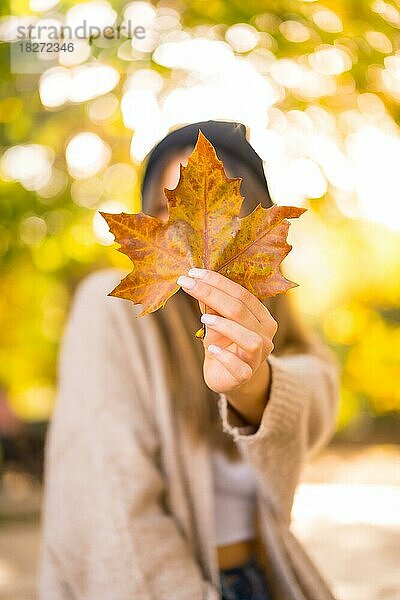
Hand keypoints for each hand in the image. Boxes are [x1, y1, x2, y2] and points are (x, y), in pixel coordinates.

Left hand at [177, 269, 277, 425]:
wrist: (227, 376)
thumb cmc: (223, 343)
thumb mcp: (215, 321)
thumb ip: (210, 305)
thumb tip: (195, 280)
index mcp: (262, 317)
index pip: (242, 294)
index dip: (217, 282)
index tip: (193, 273)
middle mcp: (265, 335)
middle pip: (241, 311)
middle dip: (212, 294)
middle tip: (187, 285)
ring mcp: (258, 357)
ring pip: (250, 339)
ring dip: (225, 326)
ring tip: (204, 319)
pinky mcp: (246, 376)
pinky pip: (240, 367)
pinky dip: (225, 356)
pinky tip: (211, 349)